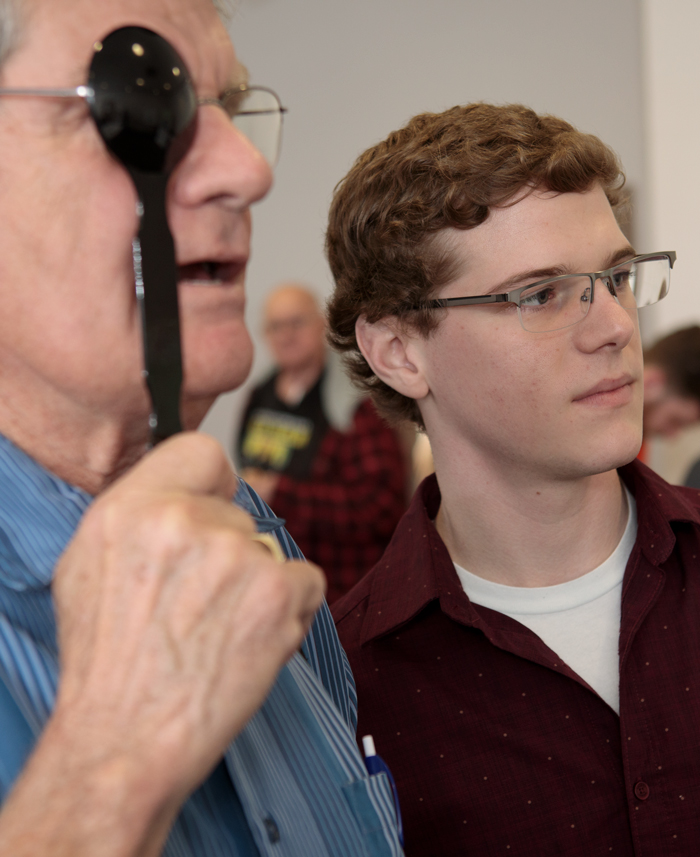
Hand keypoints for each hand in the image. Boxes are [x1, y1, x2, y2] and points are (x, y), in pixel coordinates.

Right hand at [0, 433, 324, 856]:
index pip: (202, 451)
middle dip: (226, 551)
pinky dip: (289, 608)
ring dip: (257, 583)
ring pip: (270, 549)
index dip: (212, 483)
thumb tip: (191, 492)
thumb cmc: (107, 662)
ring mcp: (236, 555)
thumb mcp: (88, 564)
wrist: (126, 740)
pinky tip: (251, 639)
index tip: (213, 506)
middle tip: (197, 603)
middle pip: (238, 512)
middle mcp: (184, 521)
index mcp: (132, 507)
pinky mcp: (278, 593)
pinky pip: (305, 579)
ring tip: (219, 630)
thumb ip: (140, 513)